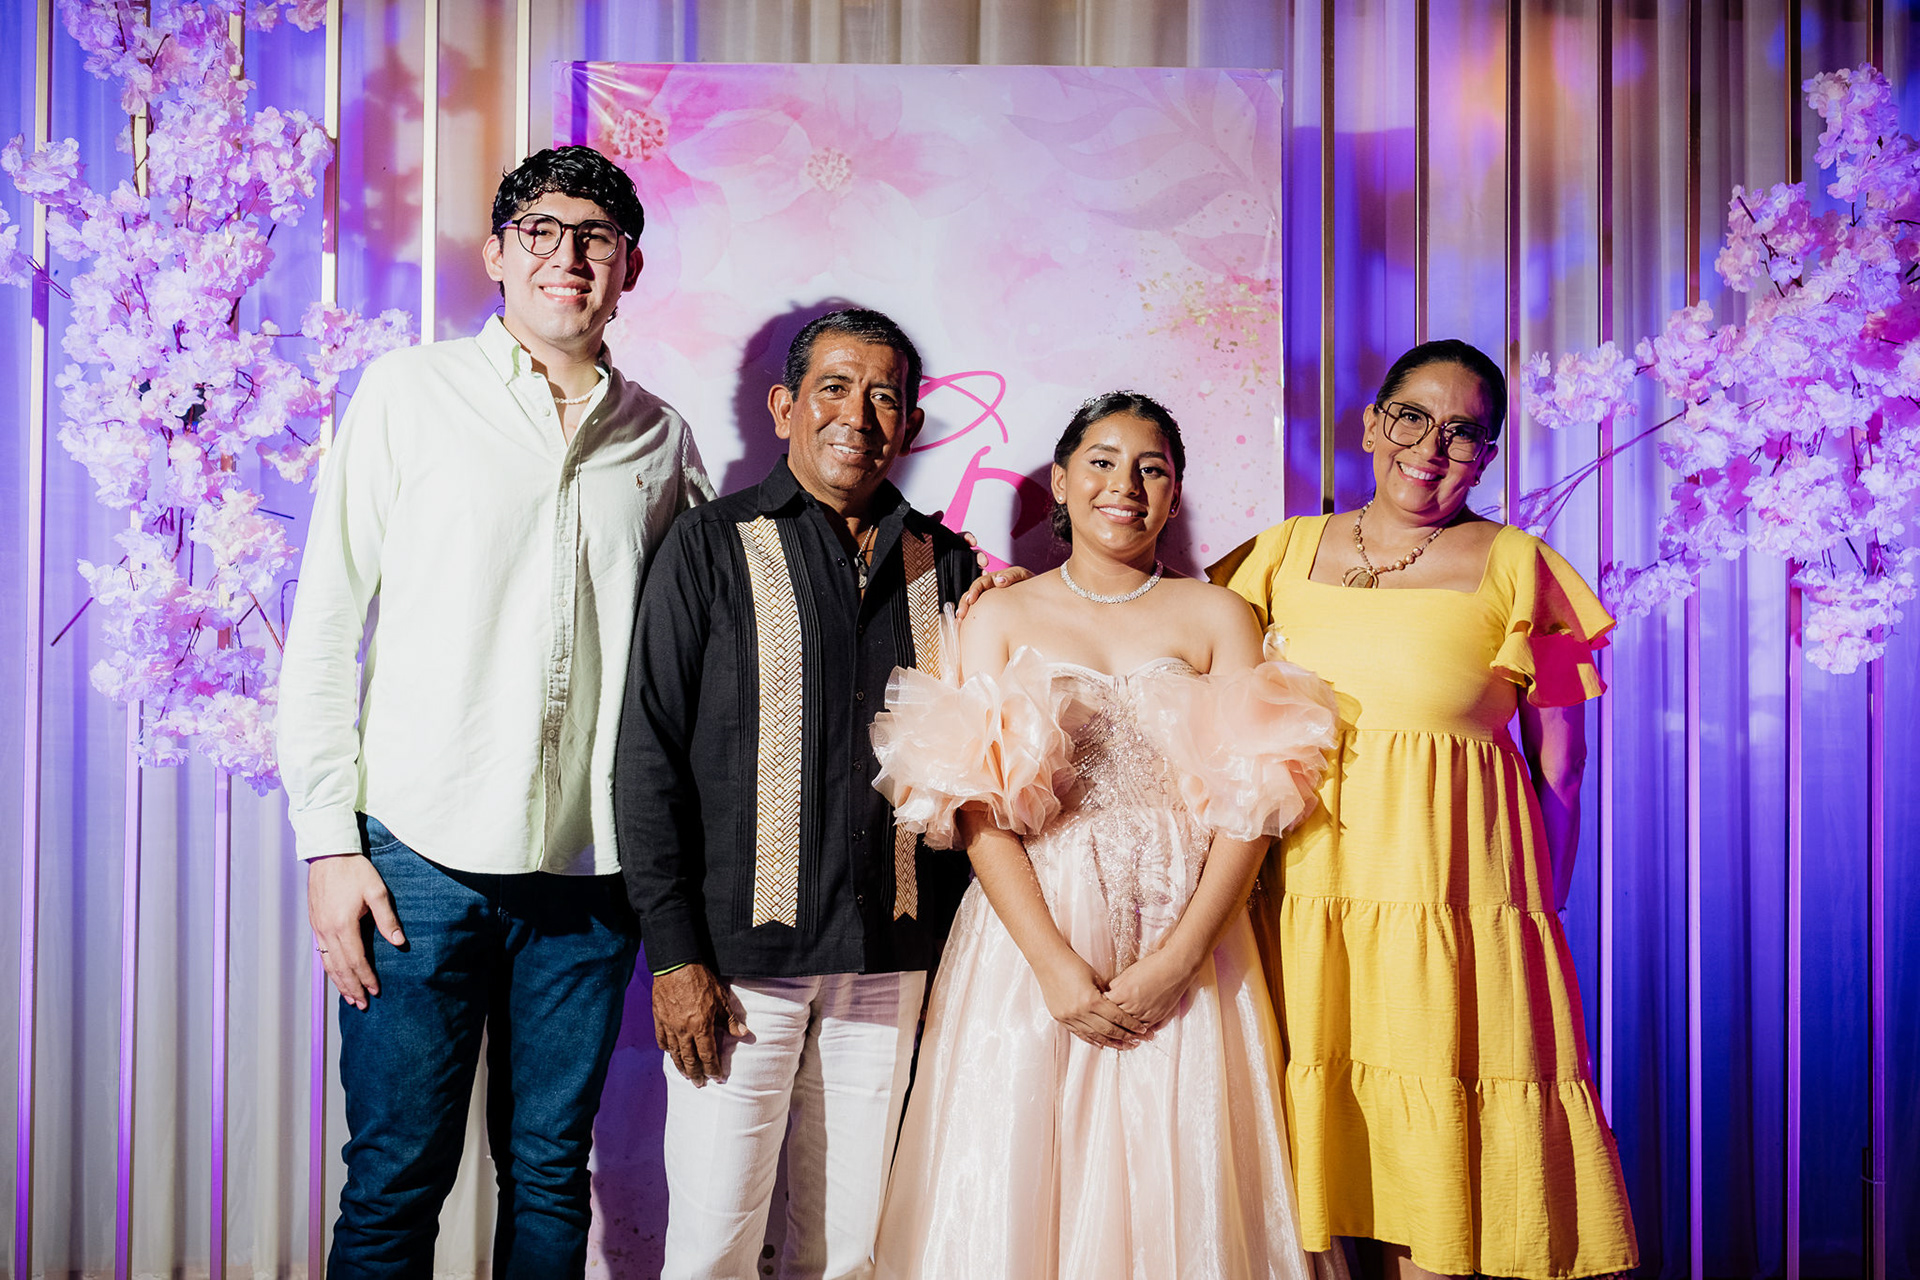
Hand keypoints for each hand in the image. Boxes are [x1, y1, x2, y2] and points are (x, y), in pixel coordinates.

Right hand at [308, 854, 404, 1010]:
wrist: (328, 854)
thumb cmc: (354, 870)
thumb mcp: (377, 891)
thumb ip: (387, 919)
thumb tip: (399, 942)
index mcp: (343, 925)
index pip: (356, 960)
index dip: (366, 977)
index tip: (376, 991)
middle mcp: (327, 930)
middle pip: (340, 967)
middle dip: (352, 987)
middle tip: (363, 1004)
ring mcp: (318, 928)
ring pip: (328, 963)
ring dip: (339, 982)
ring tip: (350, 997)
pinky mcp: (315, 923)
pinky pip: (321, 953)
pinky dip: (329, 968)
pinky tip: (336, 975)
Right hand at [652, 963, 743, 1085]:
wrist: (677, 964)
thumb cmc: (701, 979)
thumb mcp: (721, 999)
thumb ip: (730, 1020)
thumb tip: (743, 1035)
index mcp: (701, 1026)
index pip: (708, 1055)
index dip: (713, 1069)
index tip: (717, 1078)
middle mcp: (683, 1030)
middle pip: (689, 1059)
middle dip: (696, 1074)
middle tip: (699, 1084)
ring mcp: (669, 1025)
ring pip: (674, 1053)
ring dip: (681, 1066)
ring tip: (686, 1075)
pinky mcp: (659, 1018)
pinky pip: (662, 1039)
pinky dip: (667, 1049)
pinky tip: (670, 1053)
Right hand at [951, 528, 1032, 619]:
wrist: (1036, 595)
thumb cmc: (1028, 583)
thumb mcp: (1021, 576)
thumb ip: (1011, 576)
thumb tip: (998, 581)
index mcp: (994, 579)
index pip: (980, 583)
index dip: (974, 591)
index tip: (971, 600)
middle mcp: (988, 589)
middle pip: (972, 594)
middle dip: (965, 604)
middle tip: (961, 614)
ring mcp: (988, 599)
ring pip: (972, 604)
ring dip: (965, 611)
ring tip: (960, 620)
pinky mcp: (990, 609)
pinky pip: (978, 612)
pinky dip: (971, 618)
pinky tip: (965, 625)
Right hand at [1034, 951, 1147, 1048]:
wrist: (1048, 960)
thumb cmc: (1073, 964)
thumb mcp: (1094, 977)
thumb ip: (1106, 995)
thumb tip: (1119, 1008)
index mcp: (1091, 1000)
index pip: (1117, 1017)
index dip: (1131, 1025)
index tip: (1143, 1030)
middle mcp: (1080, 1012)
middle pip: (1108, 1030)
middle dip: (1125, 1037)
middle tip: (1138, 1041)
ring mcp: (1069, 1017)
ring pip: (1094, 1035)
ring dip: (1111, 1042)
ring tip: (1124, 1046)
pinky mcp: (1060, 1018)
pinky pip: (1079, 1033)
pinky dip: (1092, 1039)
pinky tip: (1102, 1044)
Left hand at [1106, 943, 1200, 1033]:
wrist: (1176, 968)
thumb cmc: (1153, 966)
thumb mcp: (1129, 972)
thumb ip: (1116, 985)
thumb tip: (1109, 992)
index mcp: (1123, 993)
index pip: (1105, 1004)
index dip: (1101, 1005)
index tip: (1097, 1005)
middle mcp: (1133, 1006)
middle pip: (1115, 1019)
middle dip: (1109, 1018)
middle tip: (1104, 1019)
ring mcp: (1145, 1014)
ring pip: (1128, 1028)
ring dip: (1122, 1029)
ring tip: (1115, 1030)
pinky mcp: (1157, 1017)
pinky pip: (1143, 1029)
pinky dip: (1137, 1030)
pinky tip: (1133, 1031)